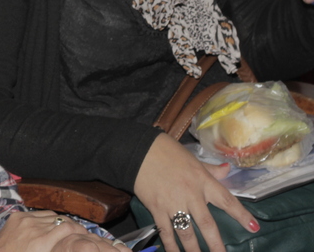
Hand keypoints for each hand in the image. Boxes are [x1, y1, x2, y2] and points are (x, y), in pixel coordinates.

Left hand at [0, 211, 115, 251]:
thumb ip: (57, 248)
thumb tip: (70, 244)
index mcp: (42, 241)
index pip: (68, 227)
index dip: (79, 230)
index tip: (84, 235)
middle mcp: (34, 227)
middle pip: (61, 220)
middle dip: (72, 226)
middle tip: (78, 232)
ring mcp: (25, 219)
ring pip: (50, 215)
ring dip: (59, 221)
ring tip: (63, 229)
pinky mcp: (17, 216)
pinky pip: (36, 213)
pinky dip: (44, 219)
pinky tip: (47, 225)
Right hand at [133, 133, 256, 251]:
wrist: (136, 150)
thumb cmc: (165, 150)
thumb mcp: (192, 158)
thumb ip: (210, 169)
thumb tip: (228, 170)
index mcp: (202, 181)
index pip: (226, 200)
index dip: (241, 215)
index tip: (254, 227)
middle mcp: (191, 195)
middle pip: (207, 225)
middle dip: (216, 245)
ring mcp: (173, 204)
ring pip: (187, 233)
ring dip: (194, 250)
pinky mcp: (156, 208)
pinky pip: (165, 231)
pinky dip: (171, 245)